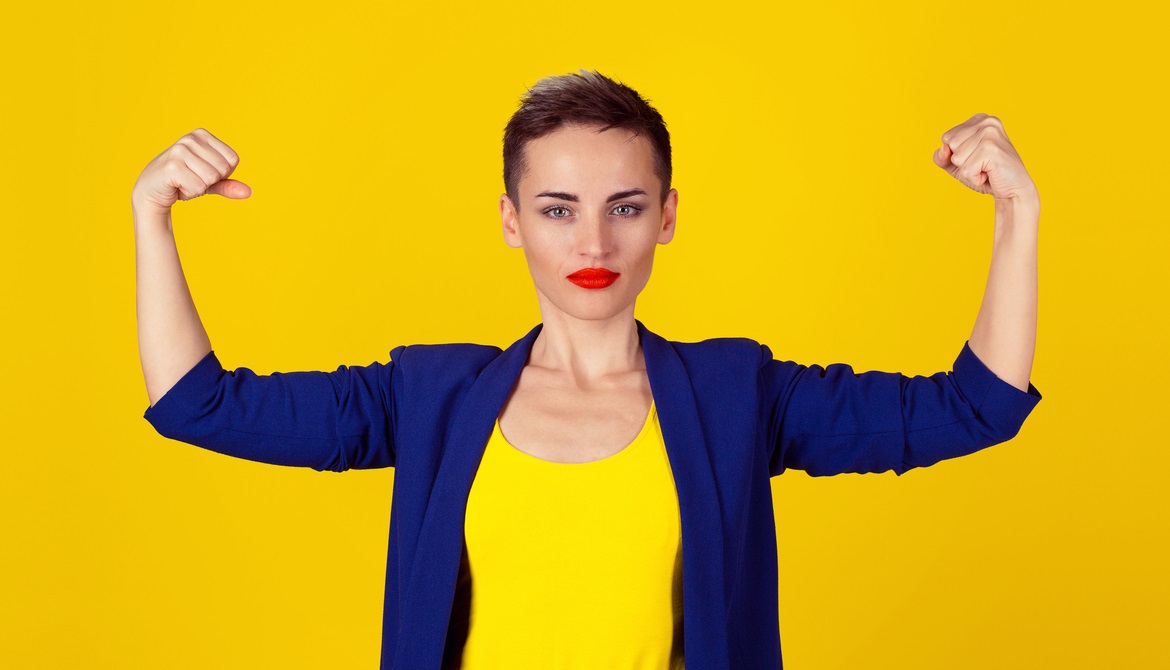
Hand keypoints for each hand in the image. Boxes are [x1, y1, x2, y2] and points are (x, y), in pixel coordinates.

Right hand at [132, 128, 250, 214]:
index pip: (233, 160)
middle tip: (192, 178)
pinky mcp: (172, 166)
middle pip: (223, 169)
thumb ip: (228, 184)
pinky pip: (198, 187)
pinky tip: (177, 186)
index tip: (203, 172)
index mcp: (202, 134)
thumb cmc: (183, 181)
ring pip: (211, 178)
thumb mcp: (209, 181)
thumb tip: (248, 192)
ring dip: (200, 187)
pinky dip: (190, 193)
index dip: (222, 173)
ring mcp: (180, 150)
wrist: (151, 190)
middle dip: (210, 181)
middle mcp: (191, 138)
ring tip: (184, 181)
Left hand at [933, 114, 1036, 201]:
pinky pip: (966, 170)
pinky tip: (990, 174)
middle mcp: (987, 121)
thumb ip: (942, 156)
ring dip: (968, 170)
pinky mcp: (992, 149)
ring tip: (986, 169)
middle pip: (950, 145)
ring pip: (957, 158)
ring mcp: (990, 134)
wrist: (1013, 190)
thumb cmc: (985, 174)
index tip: (977, 156)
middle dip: (962, 162)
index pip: (947, 137)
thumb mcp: (957, 164)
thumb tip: (943, 149)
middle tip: (982, 164)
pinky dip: (975, 178)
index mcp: (979, 119)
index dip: (957, 154)